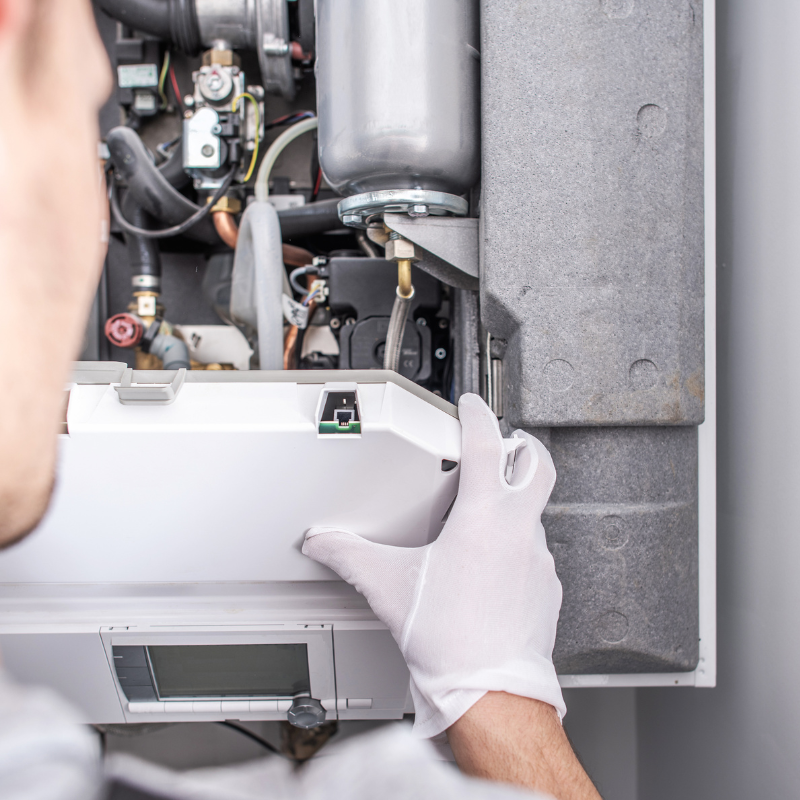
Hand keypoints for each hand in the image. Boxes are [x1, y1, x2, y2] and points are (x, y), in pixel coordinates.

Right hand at [303, 393, 564, 737]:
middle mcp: (519, 531)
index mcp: (484, 518)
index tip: (473, 406)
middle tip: (507, 442)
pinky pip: (535, 552)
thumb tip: (323, 542)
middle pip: (537, 466)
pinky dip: (516, 546)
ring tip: (483, 516)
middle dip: (524, 445)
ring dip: (514, 503)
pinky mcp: (545, 588)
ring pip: (534, 512)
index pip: (488, 445)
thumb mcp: (390, 587)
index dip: (479, 416)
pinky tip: (492, 567)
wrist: (492, 693)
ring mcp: (539, 560)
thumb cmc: (451, 641)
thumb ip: (349, 556)